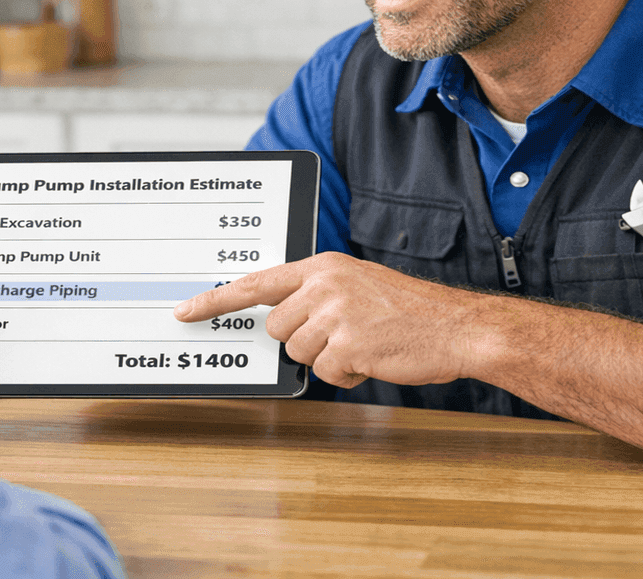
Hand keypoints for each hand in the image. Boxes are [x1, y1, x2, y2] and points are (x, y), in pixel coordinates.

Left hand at [173, 252, 480, 388]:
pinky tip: (375, 358)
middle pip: (278, 330)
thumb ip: (317, 296)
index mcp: (323, 266)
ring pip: (299, 354)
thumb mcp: (358, 286)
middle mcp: (324, 285)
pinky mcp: (348, 344)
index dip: (215, 300)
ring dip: (329, 359)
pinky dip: (349, 376)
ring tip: (366, 343)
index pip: (256, 283)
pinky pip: (328, 374)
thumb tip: (282, 324)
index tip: (185, 311)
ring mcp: (335, 314)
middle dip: (305, 341)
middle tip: (346, 334)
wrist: (458, 326)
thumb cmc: (410, 312)